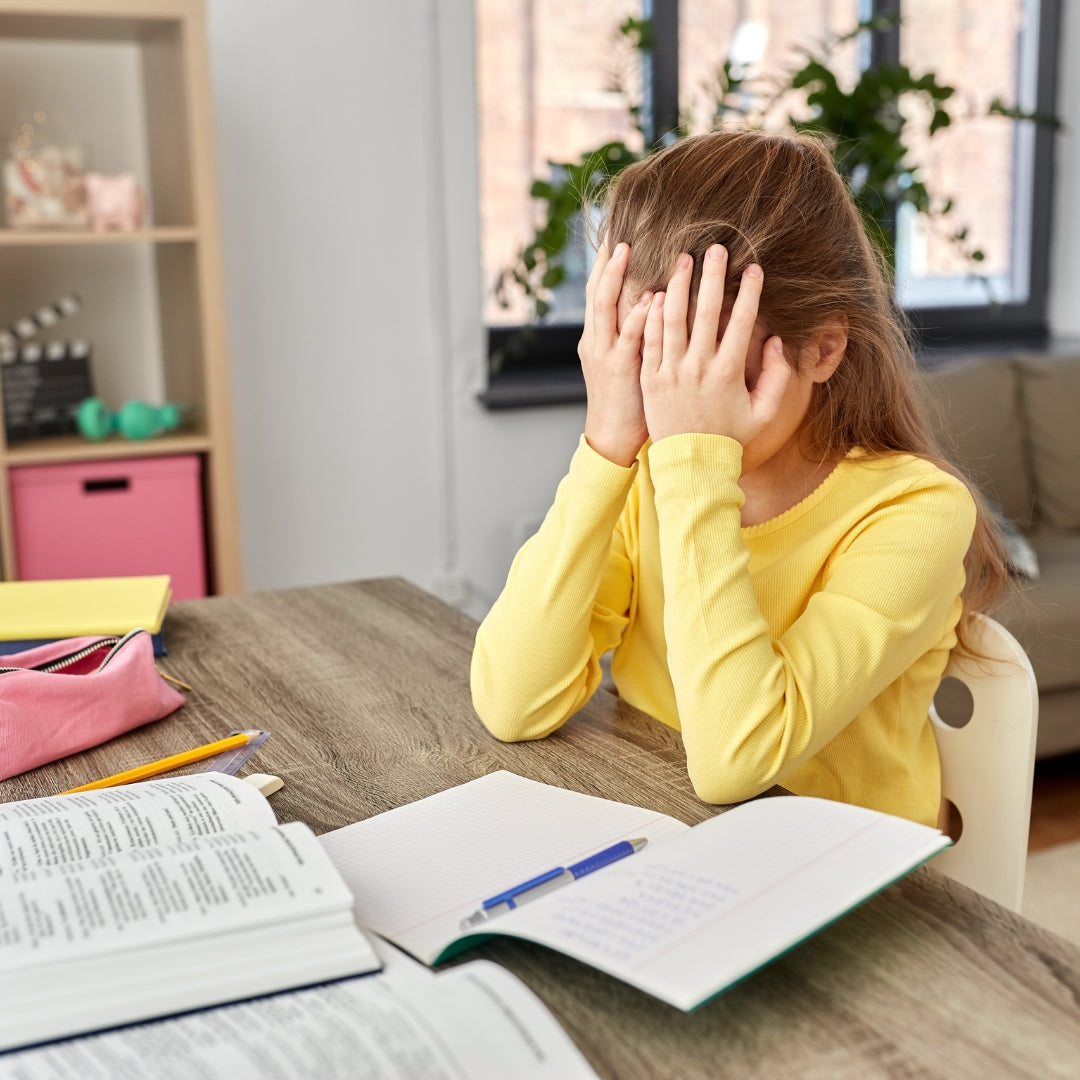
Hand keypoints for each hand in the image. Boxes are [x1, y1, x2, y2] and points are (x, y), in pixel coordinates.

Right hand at [578, 241, 652, 466]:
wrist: (612, 439)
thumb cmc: (629, 401)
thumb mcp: (626, 361)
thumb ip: (634, 331)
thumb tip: (653, 299)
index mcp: (597, 335)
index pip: (599, 289)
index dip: (605, 260)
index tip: (616, 231)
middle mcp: (596, 339)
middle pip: (596, 288)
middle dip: (605, 258)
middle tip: (616, 227)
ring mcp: (604, 353)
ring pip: (604, 306)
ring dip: (616, 276)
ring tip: (625, 248)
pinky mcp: (619, 370)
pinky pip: (627, 338)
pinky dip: (636, 316)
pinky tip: (648, 297)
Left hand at [640, 246, 791, 445]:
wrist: (691, 465)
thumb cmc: (731, 438)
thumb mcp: (764, 414)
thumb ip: (777, 378)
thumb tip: (775, 341)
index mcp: (728, 373)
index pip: (741, 322)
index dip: (749, 292)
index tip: (754, 267)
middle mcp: (698, 368)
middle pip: (706, 312)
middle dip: (712, 276)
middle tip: (717, 247)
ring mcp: (671, 372)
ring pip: (673, 319)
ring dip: (679, 286)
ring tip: (682, 258)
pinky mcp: (650, 379)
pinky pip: (651, 340)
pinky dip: (653, 315)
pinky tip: (658, 292)